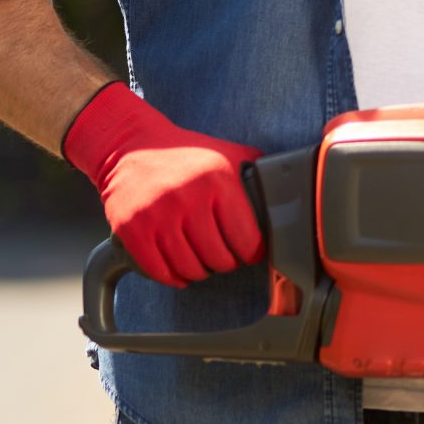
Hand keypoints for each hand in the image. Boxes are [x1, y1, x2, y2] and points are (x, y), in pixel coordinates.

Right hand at [62, 83, 265, 288]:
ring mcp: (157, 215)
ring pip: (190, 268)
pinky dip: (172, 277)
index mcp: (218, 180)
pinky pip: (159, 271)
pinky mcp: (132, 229)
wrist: (131, 146)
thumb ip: (257, 175)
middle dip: (226, 263)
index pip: (246, 239)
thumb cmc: (187, 155)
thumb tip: (292, 194)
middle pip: (219, 258)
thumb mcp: (228, 155)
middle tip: (224, 257)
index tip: (249, 253)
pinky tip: (179, 270)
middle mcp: (188, 198)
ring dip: (200, 272)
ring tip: (203, 262)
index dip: (251, 253)